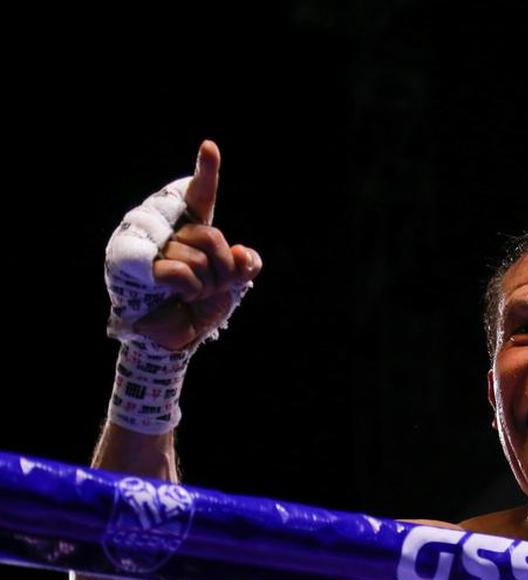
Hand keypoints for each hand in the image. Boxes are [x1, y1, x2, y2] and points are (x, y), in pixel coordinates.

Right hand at [105, 140, 261, 351]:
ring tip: (190, 294)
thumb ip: (244, 264)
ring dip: (206, 283)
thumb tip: (242, 254)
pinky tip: (179, 296)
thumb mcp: (232, 284)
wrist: (178, 337)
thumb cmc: (199, 306)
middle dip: (223, 267)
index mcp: (190, 231)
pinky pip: (182, 271)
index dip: (206, 173)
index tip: (209, 147)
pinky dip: (191, 289)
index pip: (200, 197)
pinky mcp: (138, 269)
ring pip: (197, 256)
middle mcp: (168, 233)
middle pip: (212, 235)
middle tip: (211, 285)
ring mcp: (152, 249)